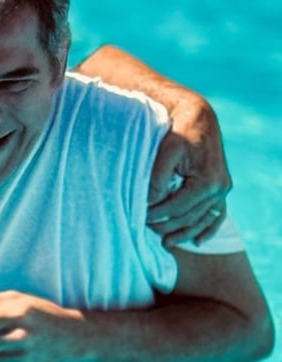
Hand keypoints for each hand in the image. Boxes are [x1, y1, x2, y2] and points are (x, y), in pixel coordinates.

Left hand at [147, 96, 231, 246]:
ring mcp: (223, 190)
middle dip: (166, 226)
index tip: (138, 218)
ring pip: (201, 220)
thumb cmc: (178, 132)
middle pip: (189, 217)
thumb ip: (156, 180)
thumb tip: (148, 204)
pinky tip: (197, 241)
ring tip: (166, 243)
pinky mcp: (221, 189)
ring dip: (184, 233)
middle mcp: (219, 188)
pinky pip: (218, 215)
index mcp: (207, 181)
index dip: (156, 216)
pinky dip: (208, 229)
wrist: (198, 117)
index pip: (176, 208)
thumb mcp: (165, 153)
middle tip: (145, 230)